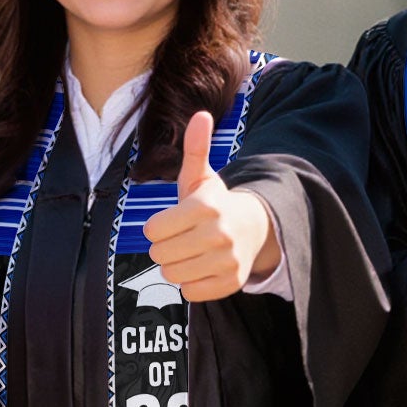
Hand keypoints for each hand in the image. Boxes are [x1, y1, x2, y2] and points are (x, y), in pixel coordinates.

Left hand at [141, 110, 277, 301]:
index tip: (171, 222)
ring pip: (172, 276)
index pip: (153, 231)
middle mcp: (219, 235)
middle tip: (180, 239)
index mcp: (206, 207)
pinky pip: (190, 292)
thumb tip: (201, 114)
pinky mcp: (231, 283)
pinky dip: (190, 283)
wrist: (253, 229)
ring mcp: (227, 261)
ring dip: (175, 266)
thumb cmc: (215, 203)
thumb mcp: (201, 176)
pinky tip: (201, 267)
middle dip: (164, 248)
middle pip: (160, 255)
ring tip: (190, 253)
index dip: (156, 228)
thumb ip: (195, 148)